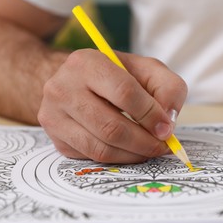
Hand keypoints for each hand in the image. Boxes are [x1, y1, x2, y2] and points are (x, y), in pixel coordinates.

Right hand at [38, 49, 187, 162]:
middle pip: (111, 127)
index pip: (124, 92)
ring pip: (100, 148)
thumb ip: (167, 88)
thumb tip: (167, 122)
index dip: (150, 114)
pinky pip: (91, 157)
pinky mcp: (55, 138)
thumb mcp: (145, 69)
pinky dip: (117, 159)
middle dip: (144, 142)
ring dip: (132, 155)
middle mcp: (62, 88)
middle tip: (161, 146)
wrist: (74, 83)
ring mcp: (54, 115)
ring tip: (149, 150)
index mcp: (87, 63)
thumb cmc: (115, 76)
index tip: (166, 129)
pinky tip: (129, 151)